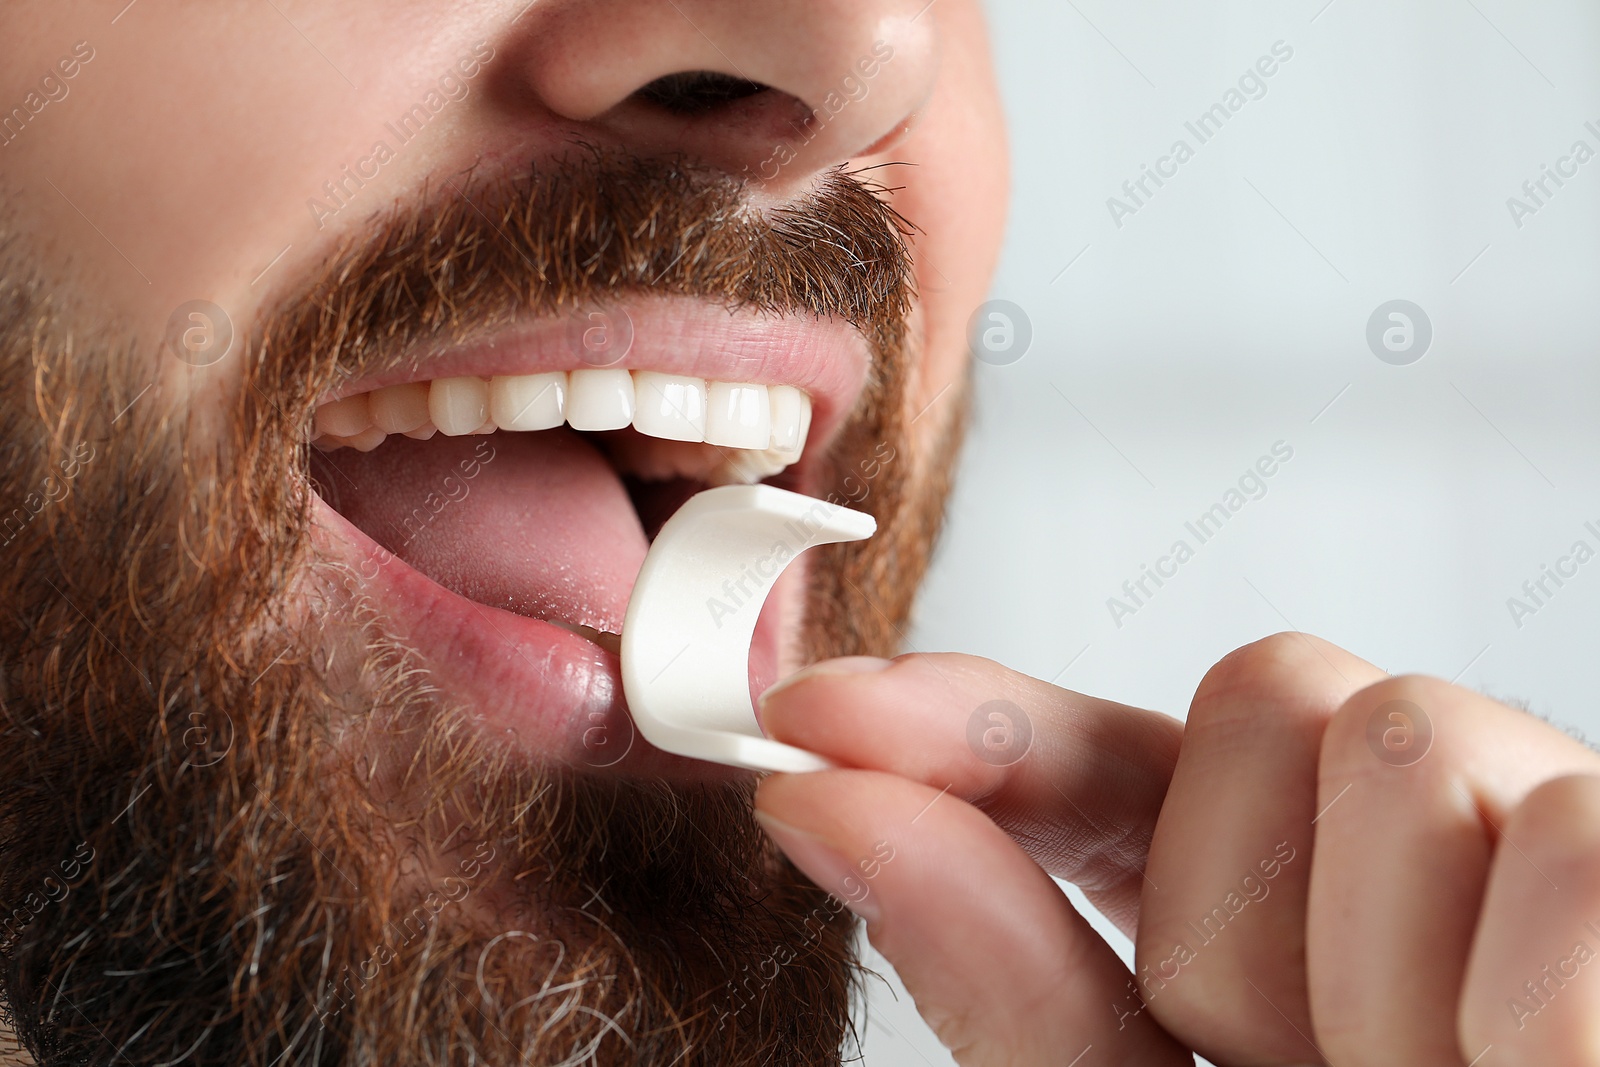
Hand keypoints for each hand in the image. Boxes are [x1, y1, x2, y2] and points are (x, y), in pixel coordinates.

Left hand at [753, 634, 1599, 1065]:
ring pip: (1399, 734)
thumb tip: (818, 797)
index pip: (1123, 763)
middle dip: (1238, 891)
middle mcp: (1425, 858)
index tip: (821, 718)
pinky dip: (1524, 1011)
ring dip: (1379, 964)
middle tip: (1312, 1066)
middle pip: (1274, 692)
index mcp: (1289, 927)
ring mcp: (1560, 843)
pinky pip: (1559, 841)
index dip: (980, 724)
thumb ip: (1003, 979)